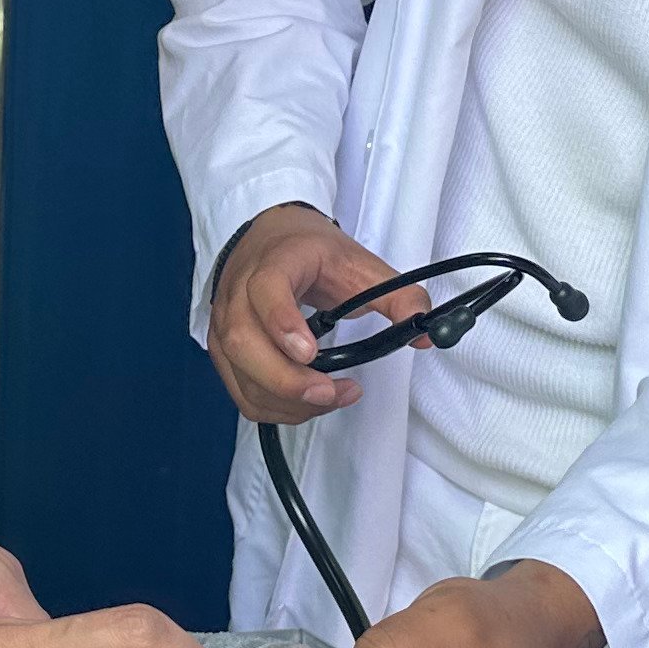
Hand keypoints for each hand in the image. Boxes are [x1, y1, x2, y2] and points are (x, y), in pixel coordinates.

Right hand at [208, 203, 423, 425]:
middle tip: (331, 392)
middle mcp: (238, 295)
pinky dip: (277, 408)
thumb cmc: (310, 253)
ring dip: (289, 401)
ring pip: (242, 376)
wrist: (270, 239)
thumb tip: (425, 332)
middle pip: (244, 345)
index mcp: (274, 263)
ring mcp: (223, 326)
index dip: (282, 324)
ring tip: (333, 396)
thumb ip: (397, 295)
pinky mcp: (223, 353)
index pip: (265, 290)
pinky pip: (244, 395)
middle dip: (288, 381)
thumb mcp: (360, 264)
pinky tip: (309, 401)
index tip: (310, 353)